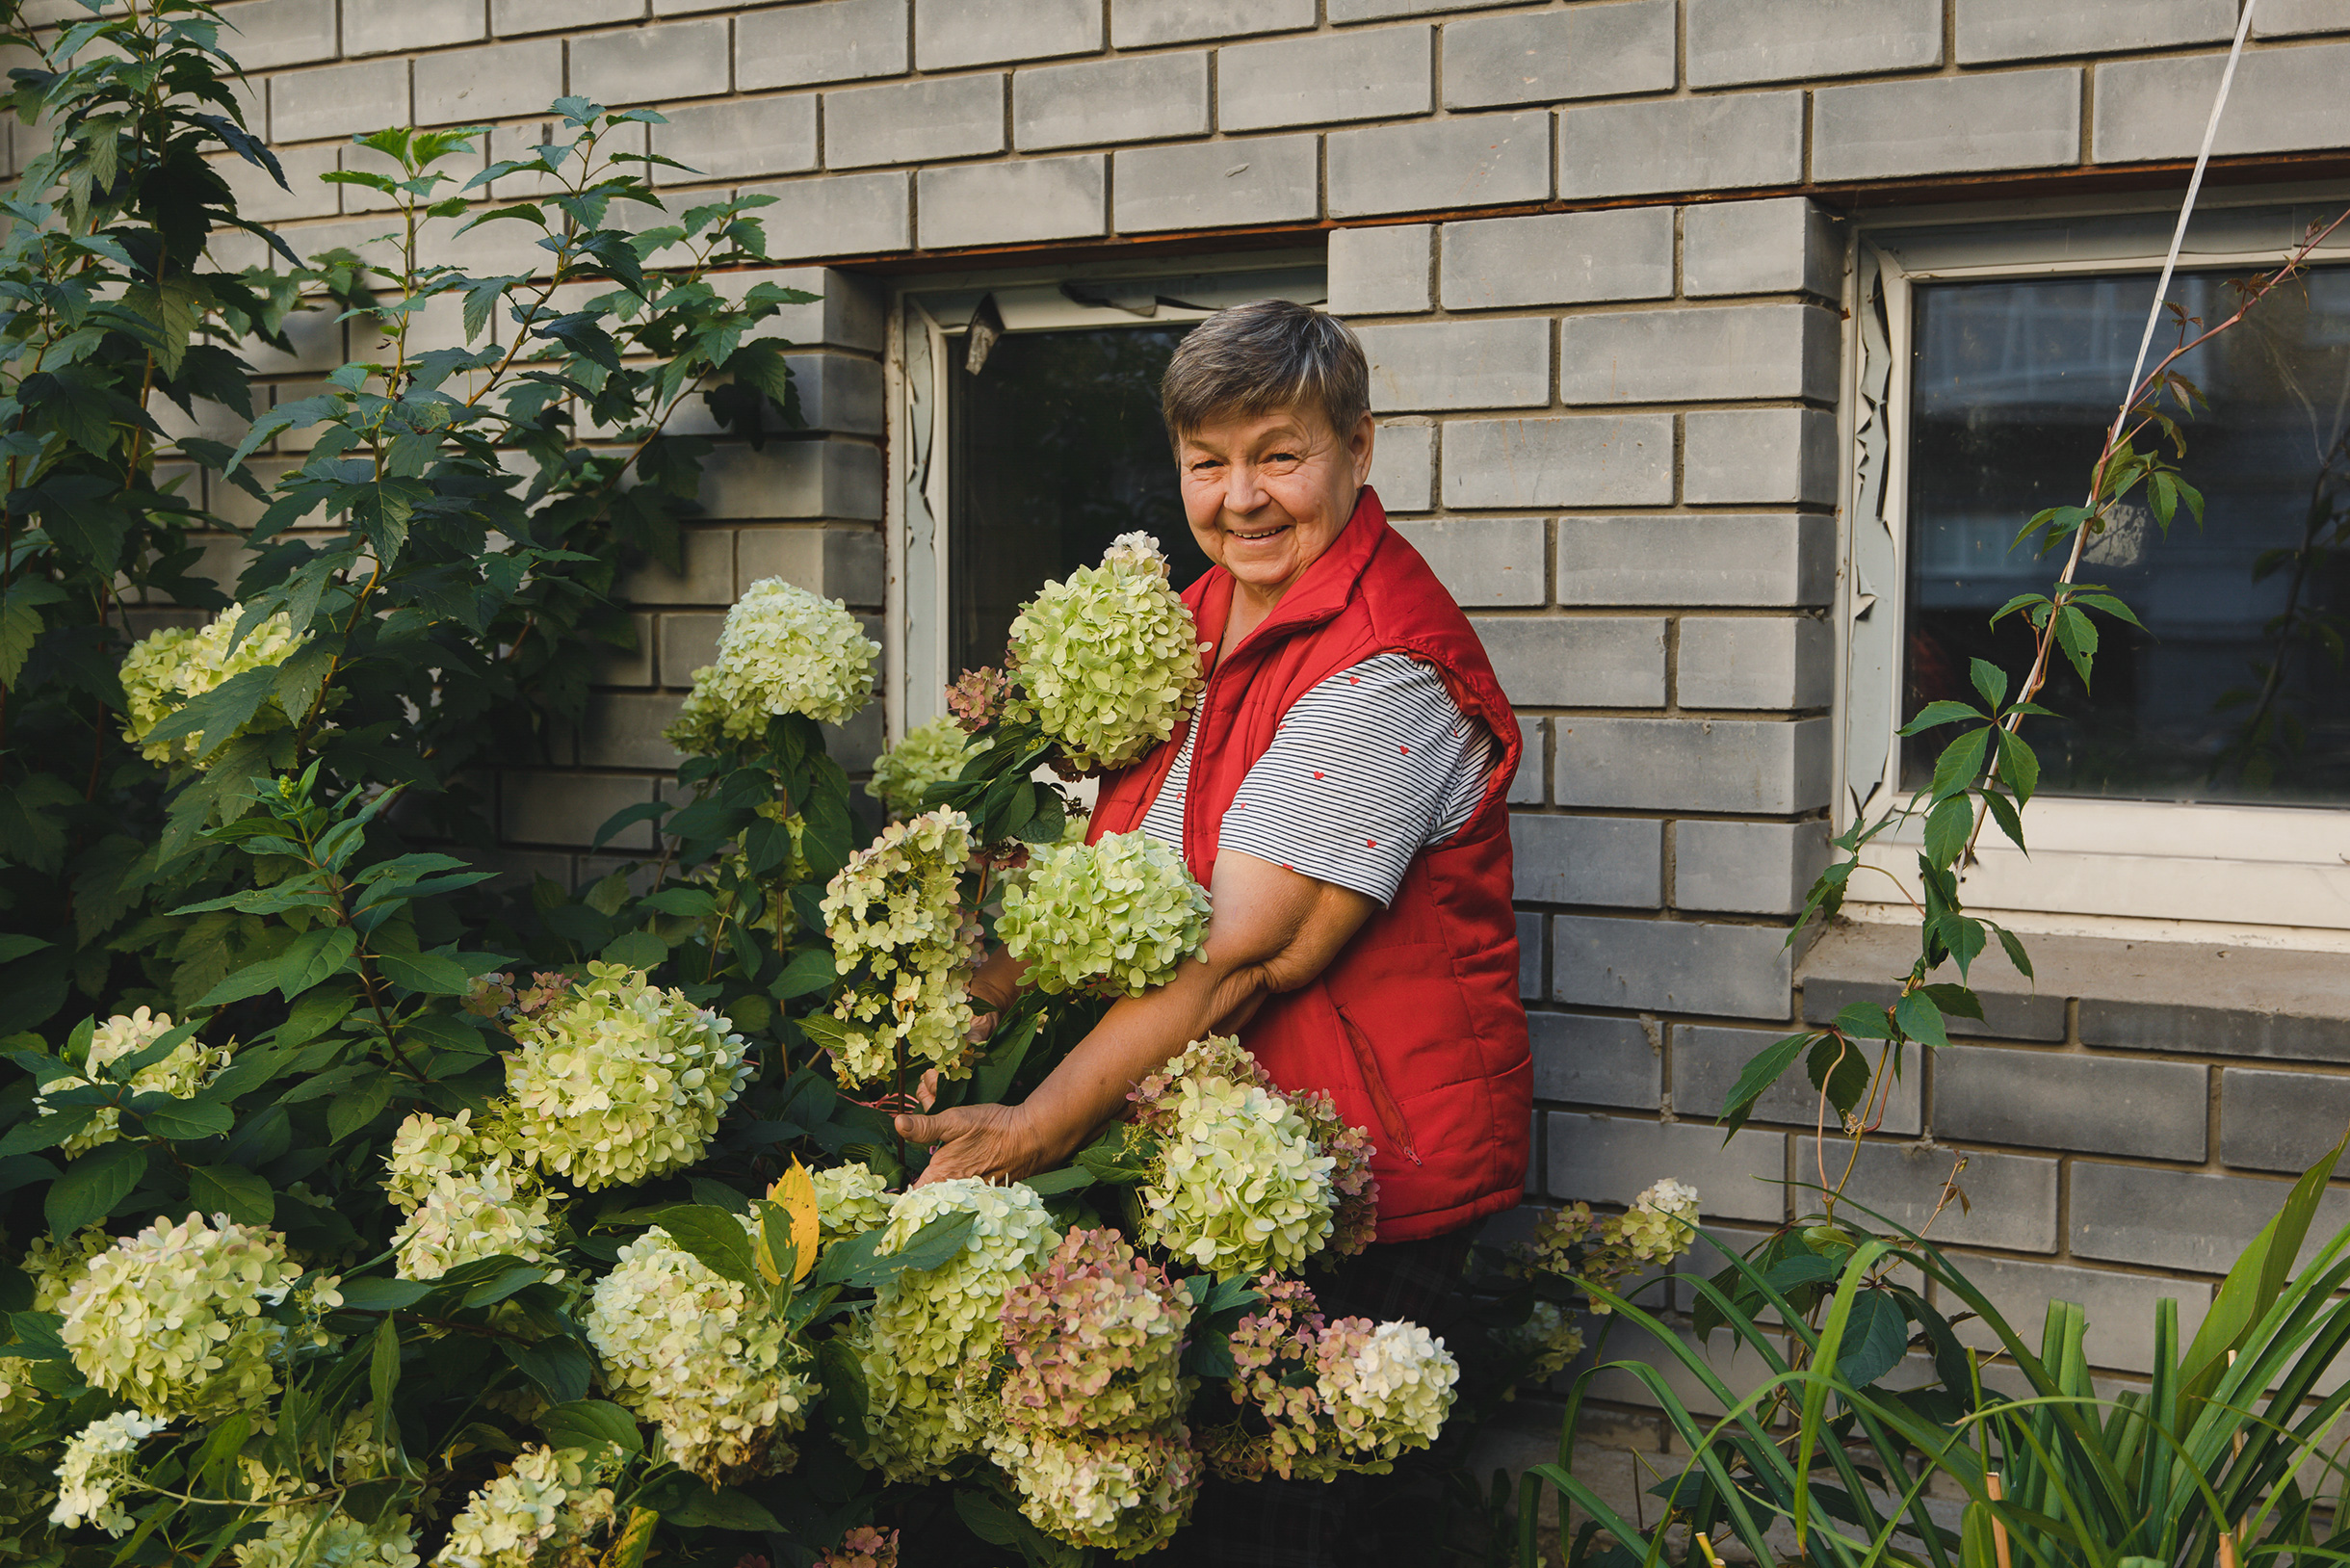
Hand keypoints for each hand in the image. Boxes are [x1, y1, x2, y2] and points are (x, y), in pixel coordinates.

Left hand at [896, 1101, 1054, 1186]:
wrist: (1033, 1137)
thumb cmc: (992, 1128)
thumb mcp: (955, 1121)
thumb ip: (925, 1127)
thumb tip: (898, 1123)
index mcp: (940, 1176)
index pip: (913, 1196)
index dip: (903, 1198)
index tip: (895, 1200)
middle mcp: (955, 1191)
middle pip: (929, 1196)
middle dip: (921, 1188)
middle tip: (917, 1180)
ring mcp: (972, 1194)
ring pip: (949, 1197)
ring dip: (942, 1191)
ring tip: (940, 1184)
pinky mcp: (987, 1193)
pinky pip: (967, 1197)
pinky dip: (961, 1192)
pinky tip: (964, 1181)